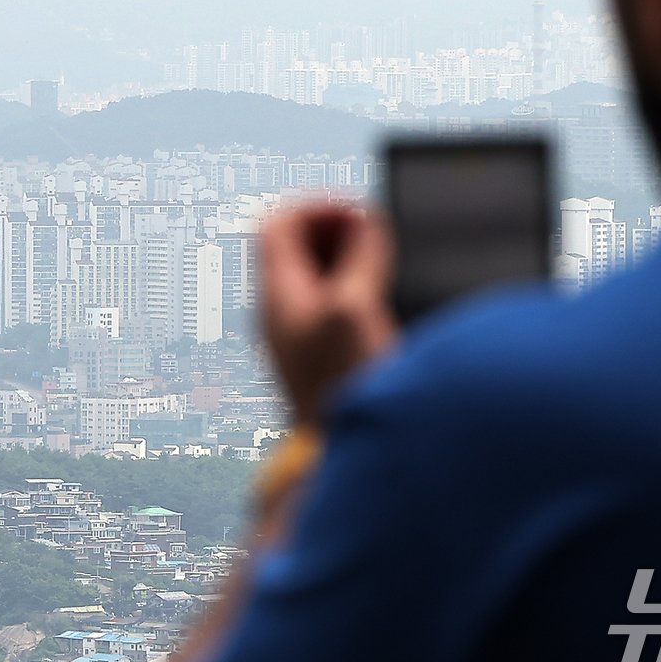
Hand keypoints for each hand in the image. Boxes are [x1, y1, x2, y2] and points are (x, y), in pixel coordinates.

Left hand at [258, 204, 398, 425]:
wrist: (338, 455)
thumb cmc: (343, 387)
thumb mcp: (356, 306)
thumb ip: (361, 257)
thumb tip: (367, 222)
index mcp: (277, 293)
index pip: (278, 221)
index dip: (320, 206)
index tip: (358, 213)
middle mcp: (278, 312)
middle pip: (293, 245)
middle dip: (335, 229)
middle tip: (373, 234)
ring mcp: (295, 336)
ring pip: (312, 275)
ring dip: (346, 259)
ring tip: (382, 264)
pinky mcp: (315, 358)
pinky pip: (326, 304)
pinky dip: (352, 288)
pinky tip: (380, 302)